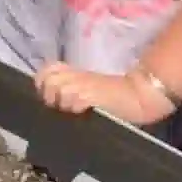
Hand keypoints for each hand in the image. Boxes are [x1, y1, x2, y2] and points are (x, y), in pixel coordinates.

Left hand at [34, 62, 172, 128]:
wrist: (140, 95)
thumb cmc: (118, 96)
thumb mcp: (92, 89)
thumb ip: (75, 90)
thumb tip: (54, 100)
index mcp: (77, 74)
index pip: (48, 68)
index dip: (42, 80)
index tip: (46, 94)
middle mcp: (78, 76)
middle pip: (49, 79)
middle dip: (49, 94)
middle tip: (60, 105)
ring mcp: (85, 85)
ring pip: (60, 89)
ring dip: (63, 103)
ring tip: (74, 110)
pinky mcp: (93, 94)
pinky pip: (75, 99)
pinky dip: (76, 107)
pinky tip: (84, 112)